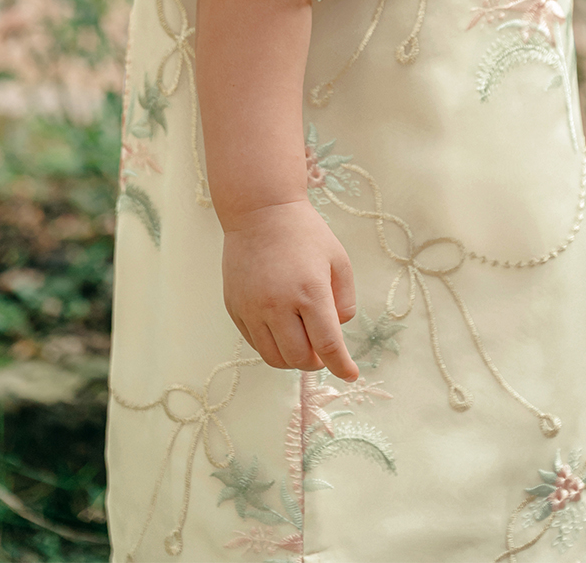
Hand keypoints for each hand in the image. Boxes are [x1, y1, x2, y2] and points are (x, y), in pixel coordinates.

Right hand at [221, 199, 358, 380]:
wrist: (260, 211)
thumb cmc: (305, 233)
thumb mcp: (338, 259)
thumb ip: (345, 300)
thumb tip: (337, 330)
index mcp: (310, 291)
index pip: (328, 345)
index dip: (341, 366)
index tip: (350, 374)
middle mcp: (278, 304)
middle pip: (299, 358)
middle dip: (317, 361)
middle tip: (324, 351)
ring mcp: (252, 307)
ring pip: (274, 357)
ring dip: (293, 359)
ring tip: (302, 342)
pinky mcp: (235, 307)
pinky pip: (255, 342)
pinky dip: (272, 345)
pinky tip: (282, 329)